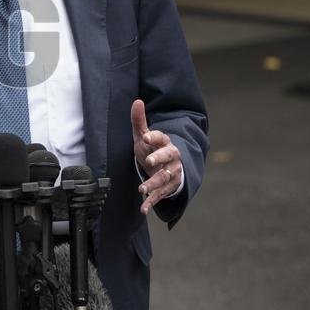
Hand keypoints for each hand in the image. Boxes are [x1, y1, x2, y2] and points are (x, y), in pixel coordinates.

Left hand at [131, 99, 182, 214]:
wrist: (166, 167)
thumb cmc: (152, 148)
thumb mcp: (144, 135)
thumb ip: (139, 121)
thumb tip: (137, 101)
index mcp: (165, 142)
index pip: (161, 138)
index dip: (154, 137)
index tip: (146, 137)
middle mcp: (172, 157)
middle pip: (168, 157)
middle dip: (159, 158)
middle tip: (149, 161)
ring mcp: (172, 173)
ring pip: (164, 178)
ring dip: (153, 183)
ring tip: (141, 188)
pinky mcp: (169, 187)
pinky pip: (161, 195)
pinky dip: (151, 202)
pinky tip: (143, 208)